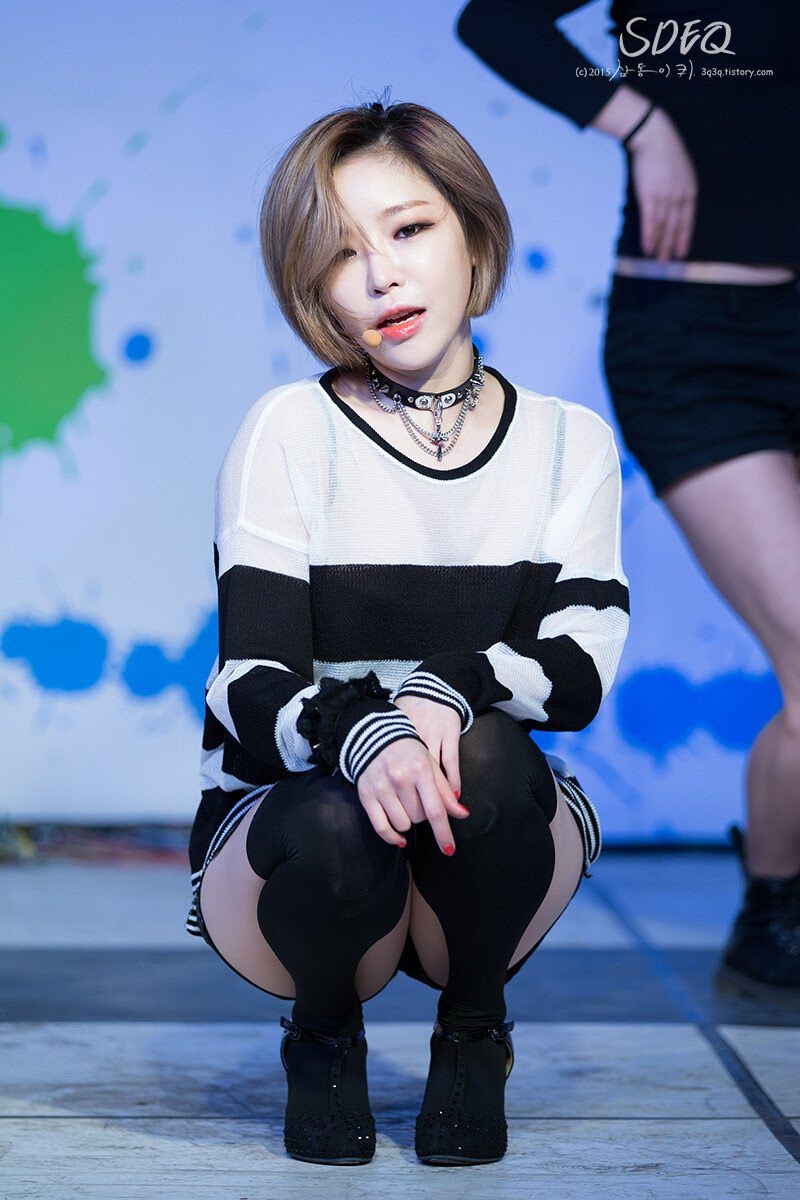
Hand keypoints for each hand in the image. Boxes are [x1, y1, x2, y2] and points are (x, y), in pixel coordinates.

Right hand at [356, 698, 468, 854]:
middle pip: (419, 818)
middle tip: (417, 798)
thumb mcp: (430, 765)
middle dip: (422, 814)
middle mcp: (400, 779)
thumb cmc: (409, 752)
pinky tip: (399, 838)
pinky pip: (381, 828)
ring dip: (407, 821)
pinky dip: (392, 837)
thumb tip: (462, 814)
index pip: (435, 809)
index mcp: (420, 770)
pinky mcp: (366, 795)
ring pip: (402, 825)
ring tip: (404, 804)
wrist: (375, 736)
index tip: (449, 850)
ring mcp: (381, 788)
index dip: (443, 833)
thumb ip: (445, 791)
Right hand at [627, 107, 697, 260]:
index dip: (684, 237)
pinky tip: (647, 248)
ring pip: (664, 227)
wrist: (653, 136)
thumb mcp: (678, 169)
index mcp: (689, 189)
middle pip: (676, 226)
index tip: (682, 252)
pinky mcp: (650, 196)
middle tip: (668, 262)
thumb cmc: (663, 151)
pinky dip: (649, 236)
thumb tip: (671, 203)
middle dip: (672, 245)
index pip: (688, 219)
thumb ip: (678, 187)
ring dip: (660, 245)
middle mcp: (680, 196)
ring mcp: (666, 197)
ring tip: (657, 260)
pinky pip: (651, 221)